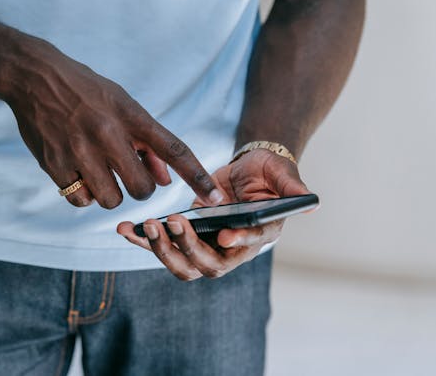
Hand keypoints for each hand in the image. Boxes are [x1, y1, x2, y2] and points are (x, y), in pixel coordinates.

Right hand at [0, 33, 222, 208]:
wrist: (34, 77)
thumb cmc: (85, 91)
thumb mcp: (121, 103)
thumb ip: (146, 141)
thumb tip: (165, 179)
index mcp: (130, 115)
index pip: (173, 149)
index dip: (196, 176)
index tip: (215, 198)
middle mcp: (107, 133)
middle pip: (141, 188)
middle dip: (139, 188)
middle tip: (126, 173)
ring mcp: (79, 150)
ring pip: (111, 199)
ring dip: (110, 193)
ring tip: (98, 171)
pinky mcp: (55, 164)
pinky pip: (81, 200)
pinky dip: (84, 195)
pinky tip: (79, 174)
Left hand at [117, 149, 310, 279]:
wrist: (247, 171)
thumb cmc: (268, 173)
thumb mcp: (282, 172)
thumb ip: (292, 187)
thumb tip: (311, 203)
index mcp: (259, 235)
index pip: (250, 244)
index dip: (239, 242)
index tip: (224, 234)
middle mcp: (232, 249)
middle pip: (208, 264)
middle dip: (186, 246)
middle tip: (168, 222)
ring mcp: (207, 247)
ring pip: (181, 263)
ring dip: (159, 248)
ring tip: (141, 227)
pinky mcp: (185, 238)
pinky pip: (163, 246)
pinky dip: (143, 239)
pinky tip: (125, 229)